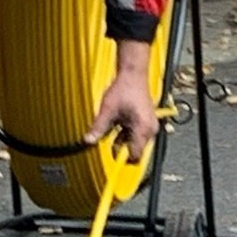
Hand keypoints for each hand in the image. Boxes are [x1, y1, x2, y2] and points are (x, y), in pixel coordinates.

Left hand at [87, 41, 159, 161]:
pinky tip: (117, 125)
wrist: (133, 74)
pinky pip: (136, 135)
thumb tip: (87, 141)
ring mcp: (149, 126)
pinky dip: (126, 134)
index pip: (135, 156)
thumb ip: (98, 127)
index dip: (123, 161)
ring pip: (134, 143)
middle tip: (108, 141)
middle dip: (121, 150)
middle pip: (135, 151)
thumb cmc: (124, 89)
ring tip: (113, 128)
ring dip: (122, 141)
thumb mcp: (107, 110)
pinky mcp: (146, 123)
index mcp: (142, 129)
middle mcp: (149, 130)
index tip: (111, 161)